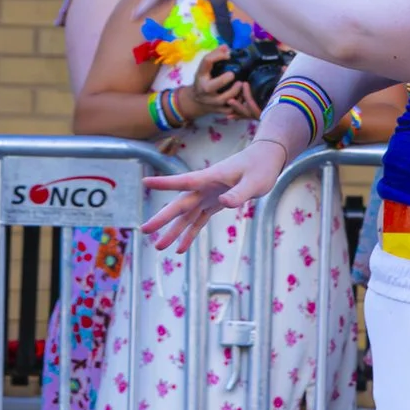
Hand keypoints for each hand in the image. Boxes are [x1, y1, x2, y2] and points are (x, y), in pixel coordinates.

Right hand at [141, 137, 287, 252]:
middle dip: (162, 218)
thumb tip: (222, 202)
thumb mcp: (254, 182)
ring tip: (159, 247)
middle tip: (145, 230)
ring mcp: (207, 196)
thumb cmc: (260, 167)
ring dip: (173, 231)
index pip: (184, 181)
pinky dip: (190, 233)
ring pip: (186, 216)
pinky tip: (180, 248)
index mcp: (210, 177)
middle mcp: (204, 187)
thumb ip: (239, 193)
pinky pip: (198, 220)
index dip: (166, 183)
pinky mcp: (214, 203)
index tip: (146, 182)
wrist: (265, 160)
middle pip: (180, 204)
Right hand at [186, 52, 252, 123]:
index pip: (206, 62)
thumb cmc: (204, 81)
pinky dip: (238, 104)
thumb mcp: (205, 69)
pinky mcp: (218, 110)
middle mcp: (204, 89)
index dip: (217, 56)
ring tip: (241, 84)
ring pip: (223, 99)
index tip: (228, 55)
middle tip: (232, 74)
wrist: (195, 101)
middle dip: (223, 80)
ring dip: (235, 92)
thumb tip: (226, 47)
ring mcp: (211, 102)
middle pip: (211, 87)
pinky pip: (230, 109)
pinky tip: (242, 97)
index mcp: (200, 75)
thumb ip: (215, 57)